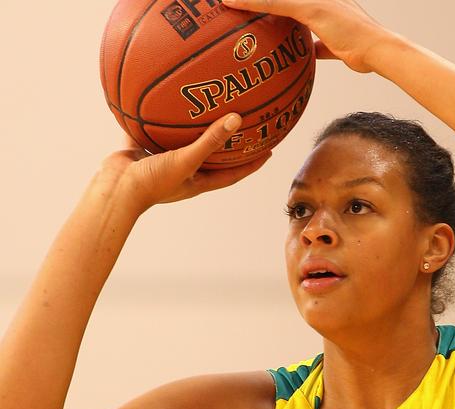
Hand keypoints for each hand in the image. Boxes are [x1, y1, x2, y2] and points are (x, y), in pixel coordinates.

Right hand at [99, 113, 270, 213]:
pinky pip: (151, 130)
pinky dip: (155, 118)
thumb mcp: (186, 160)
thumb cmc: (153, 183)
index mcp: (198, 180)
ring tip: (204, 106)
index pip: (233, 173)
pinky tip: (158, 98)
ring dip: (192, 128)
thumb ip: (210, 141)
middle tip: (242, 124)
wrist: (113, 190)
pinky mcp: (142, 151)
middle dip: (226, 143)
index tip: (269, 150)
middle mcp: (183, 171)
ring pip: (182, 141)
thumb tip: (237, 119)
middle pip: (211, 156)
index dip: (252, 163)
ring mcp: (162, 161)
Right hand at [222, 0, 393, 72]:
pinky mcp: (332, 44)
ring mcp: (327, 24)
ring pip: (297, 25)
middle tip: (243, 17)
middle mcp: (320, 4)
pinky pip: (310, 47)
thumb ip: (274, 2)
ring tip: (259, 37)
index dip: (252, 0)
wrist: (375, 51)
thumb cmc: (346, 26)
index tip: (227, 2)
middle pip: (286, 6)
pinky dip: (298, 54)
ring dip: (281, 30)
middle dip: (267, 11)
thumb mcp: (306, 8)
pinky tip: (284, 62)